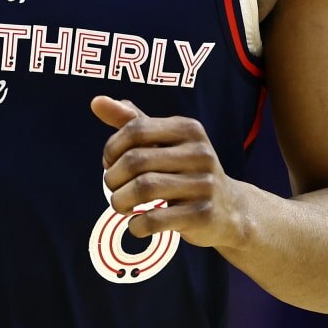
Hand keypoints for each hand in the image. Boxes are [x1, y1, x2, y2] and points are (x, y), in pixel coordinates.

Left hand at [95, 96, 250, 248]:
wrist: (231, 210)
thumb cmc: (187, 170)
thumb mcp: (164, 142)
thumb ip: (132, 122)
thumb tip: (96, 101)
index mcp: (189, 129)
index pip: (136, 129)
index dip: (112, 147)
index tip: (109, 163)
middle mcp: (200, 153)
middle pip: (135, 161)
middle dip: (113, 177)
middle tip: (113, 188)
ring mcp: (204, 185)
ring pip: (143, 188)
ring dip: (120, 201)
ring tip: (121, 205)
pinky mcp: (203, 215)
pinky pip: (155, 220)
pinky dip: (136, 225)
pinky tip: (136, 225)